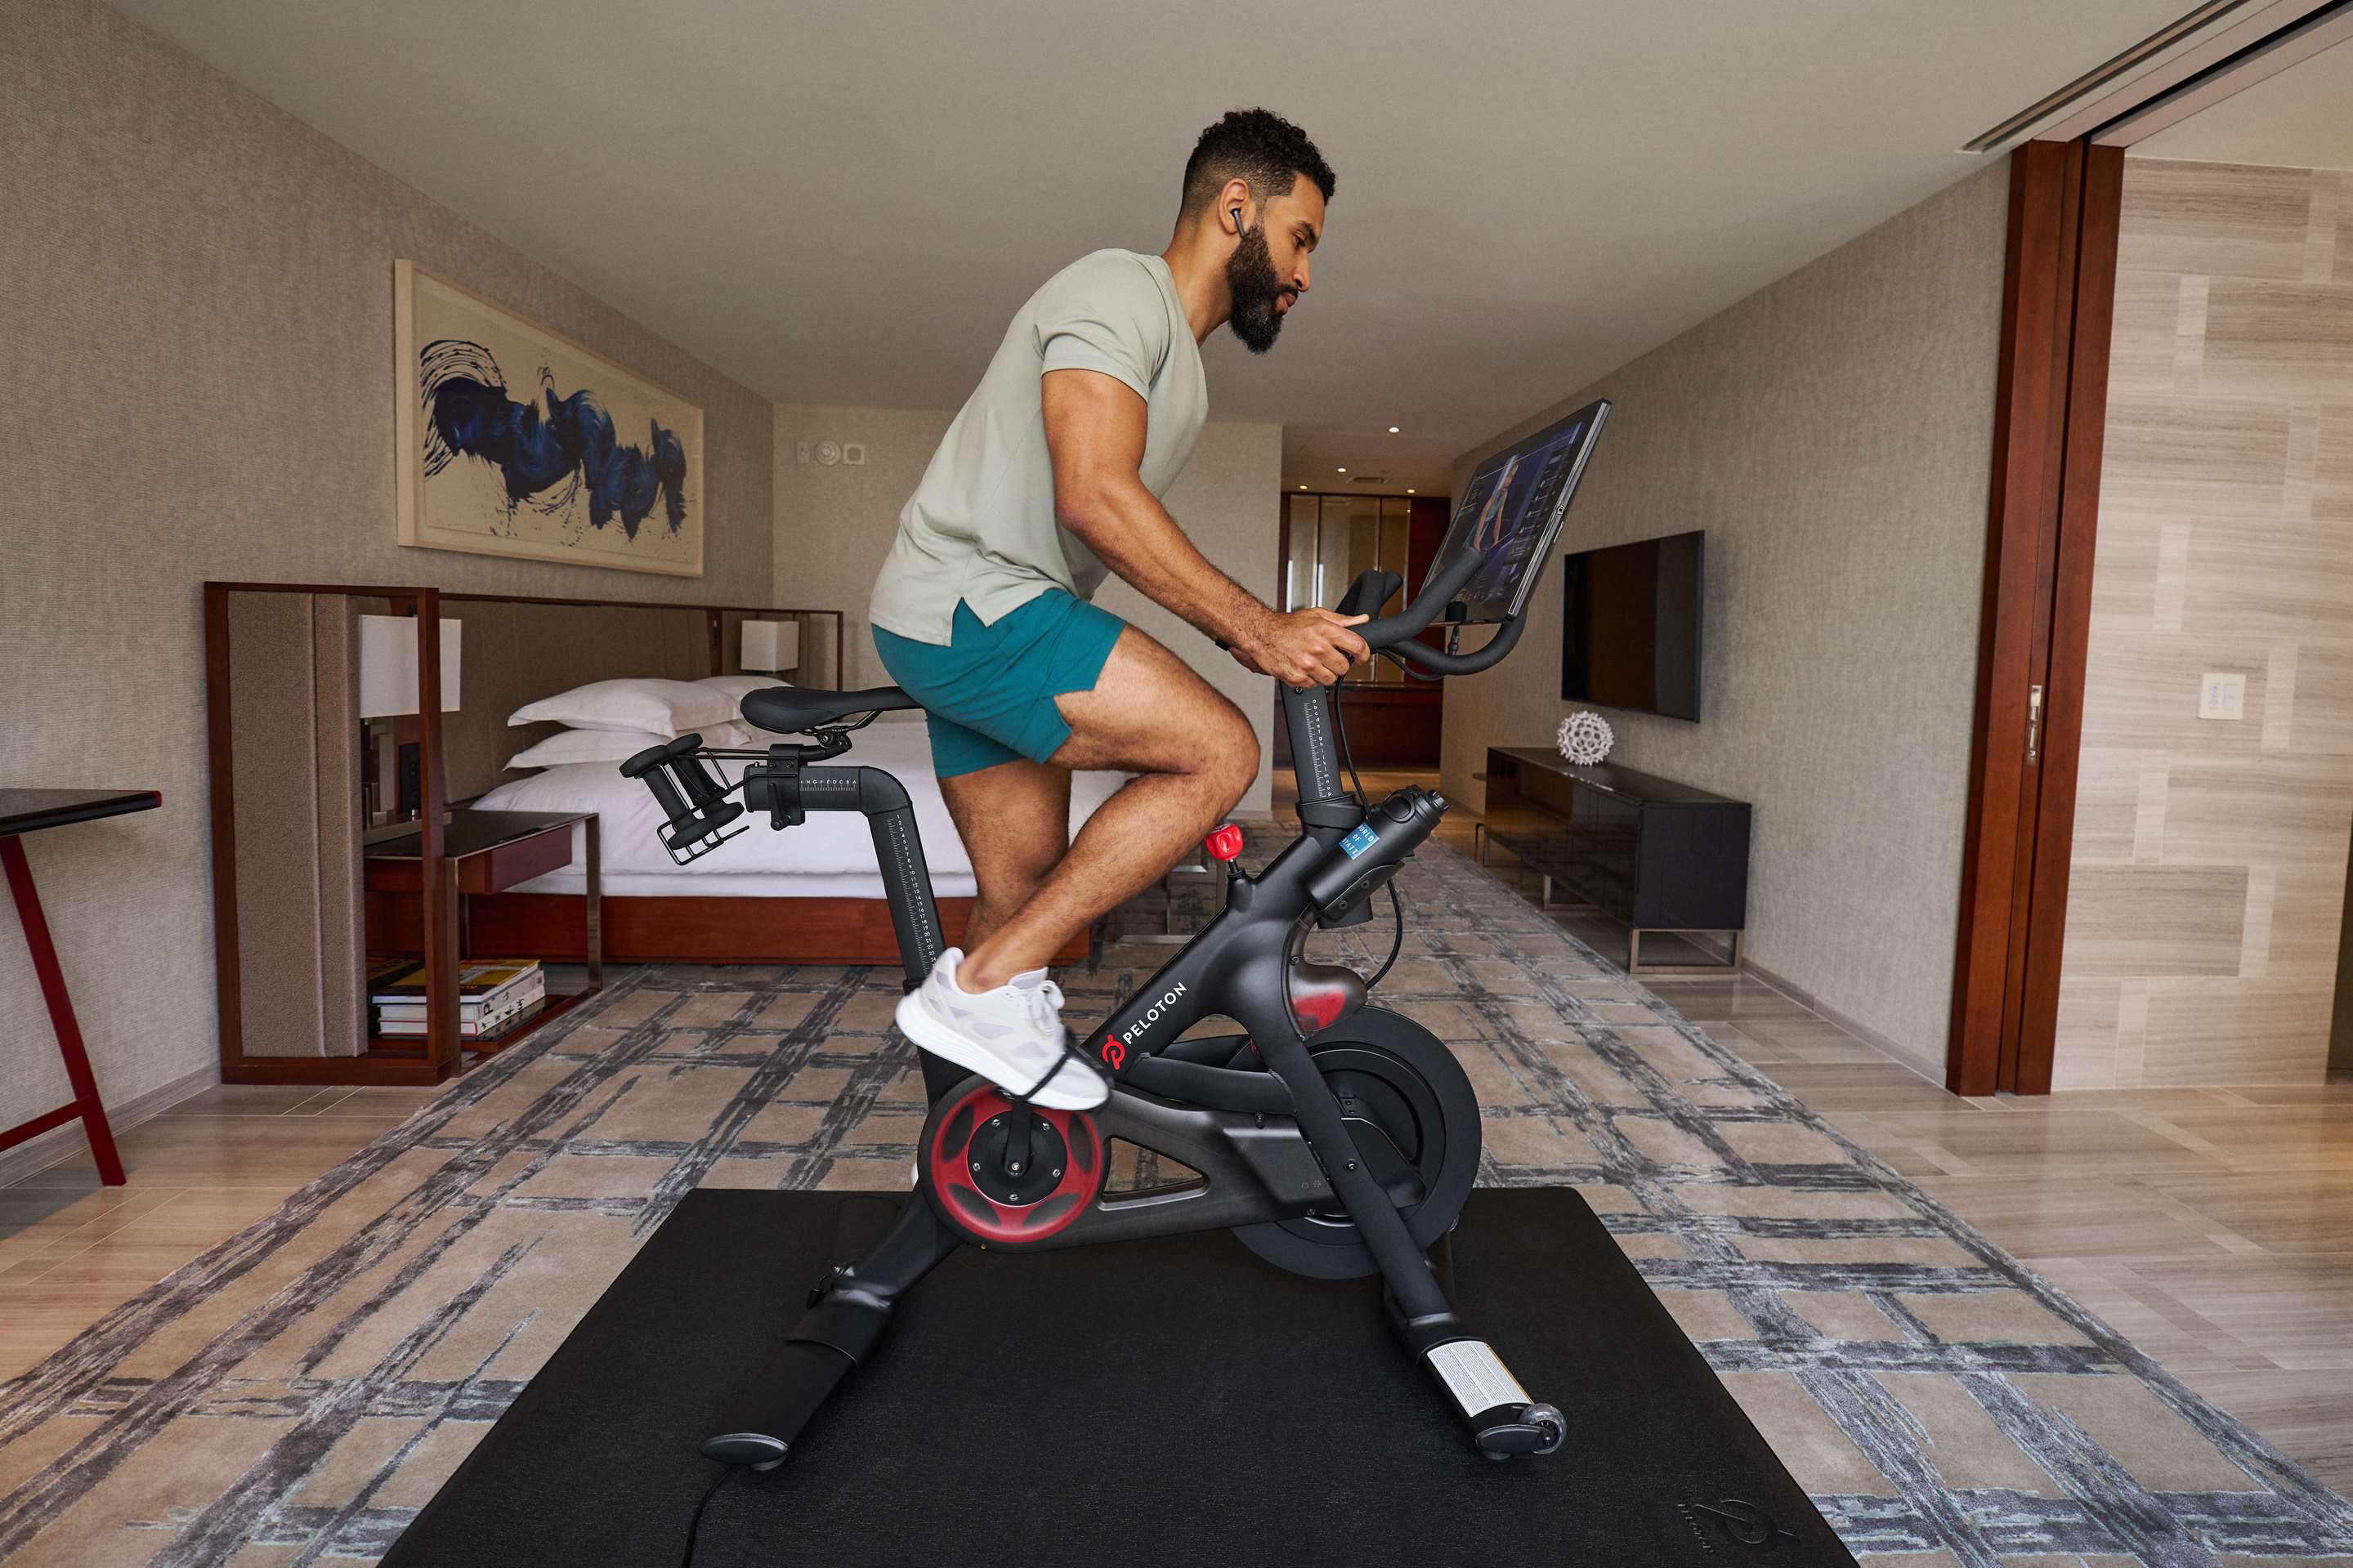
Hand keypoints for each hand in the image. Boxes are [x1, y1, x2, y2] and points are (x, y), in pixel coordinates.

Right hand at [1240, 608, 1369, 686]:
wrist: (1262, 634)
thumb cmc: (1287, 625)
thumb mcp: (1316, 615)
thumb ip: (1342, 620)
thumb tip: (1362, 620)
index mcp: (1325, 630)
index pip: (1357, 645)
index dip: (1364, 654)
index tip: (1361, 657)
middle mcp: (1317, 648)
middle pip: (1344, 667)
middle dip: (1339, 664)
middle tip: (1330, 658)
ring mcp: (1307, 665)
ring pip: (1330, 679)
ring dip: (1325, 673)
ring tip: (1315, 663)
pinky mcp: (1297, 677)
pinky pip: (1314, 685)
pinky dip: (1310, 679)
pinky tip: (1304, 668)